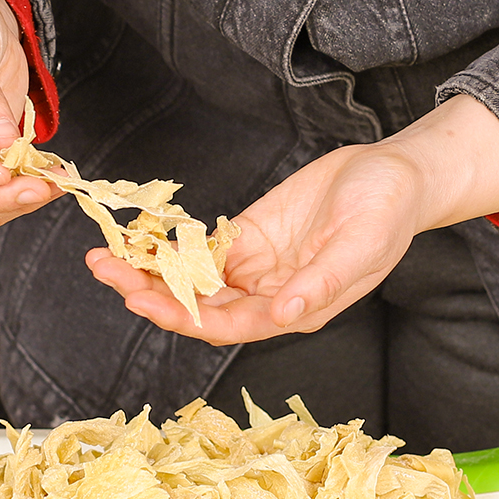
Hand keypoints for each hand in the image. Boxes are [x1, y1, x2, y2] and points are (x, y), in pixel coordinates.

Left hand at [87, 95, 498, 344]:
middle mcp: (268, 295)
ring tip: (109, 255)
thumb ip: (322, 284)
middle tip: (106, 270)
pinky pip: (204, 249)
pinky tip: (143, 238)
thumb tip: (285, 313)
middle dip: (150, 293)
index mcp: (294, 309)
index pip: (228, 324)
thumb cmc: (387, 212)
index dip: (182, 315)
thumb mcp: (360, 246)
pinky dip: (173, 247)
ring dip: (152, 271)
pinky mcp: (248, 238)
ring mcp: (256, 267)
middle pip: (199, 307)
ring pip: (194, 281)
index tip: (141, 298)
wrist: (393, 173)